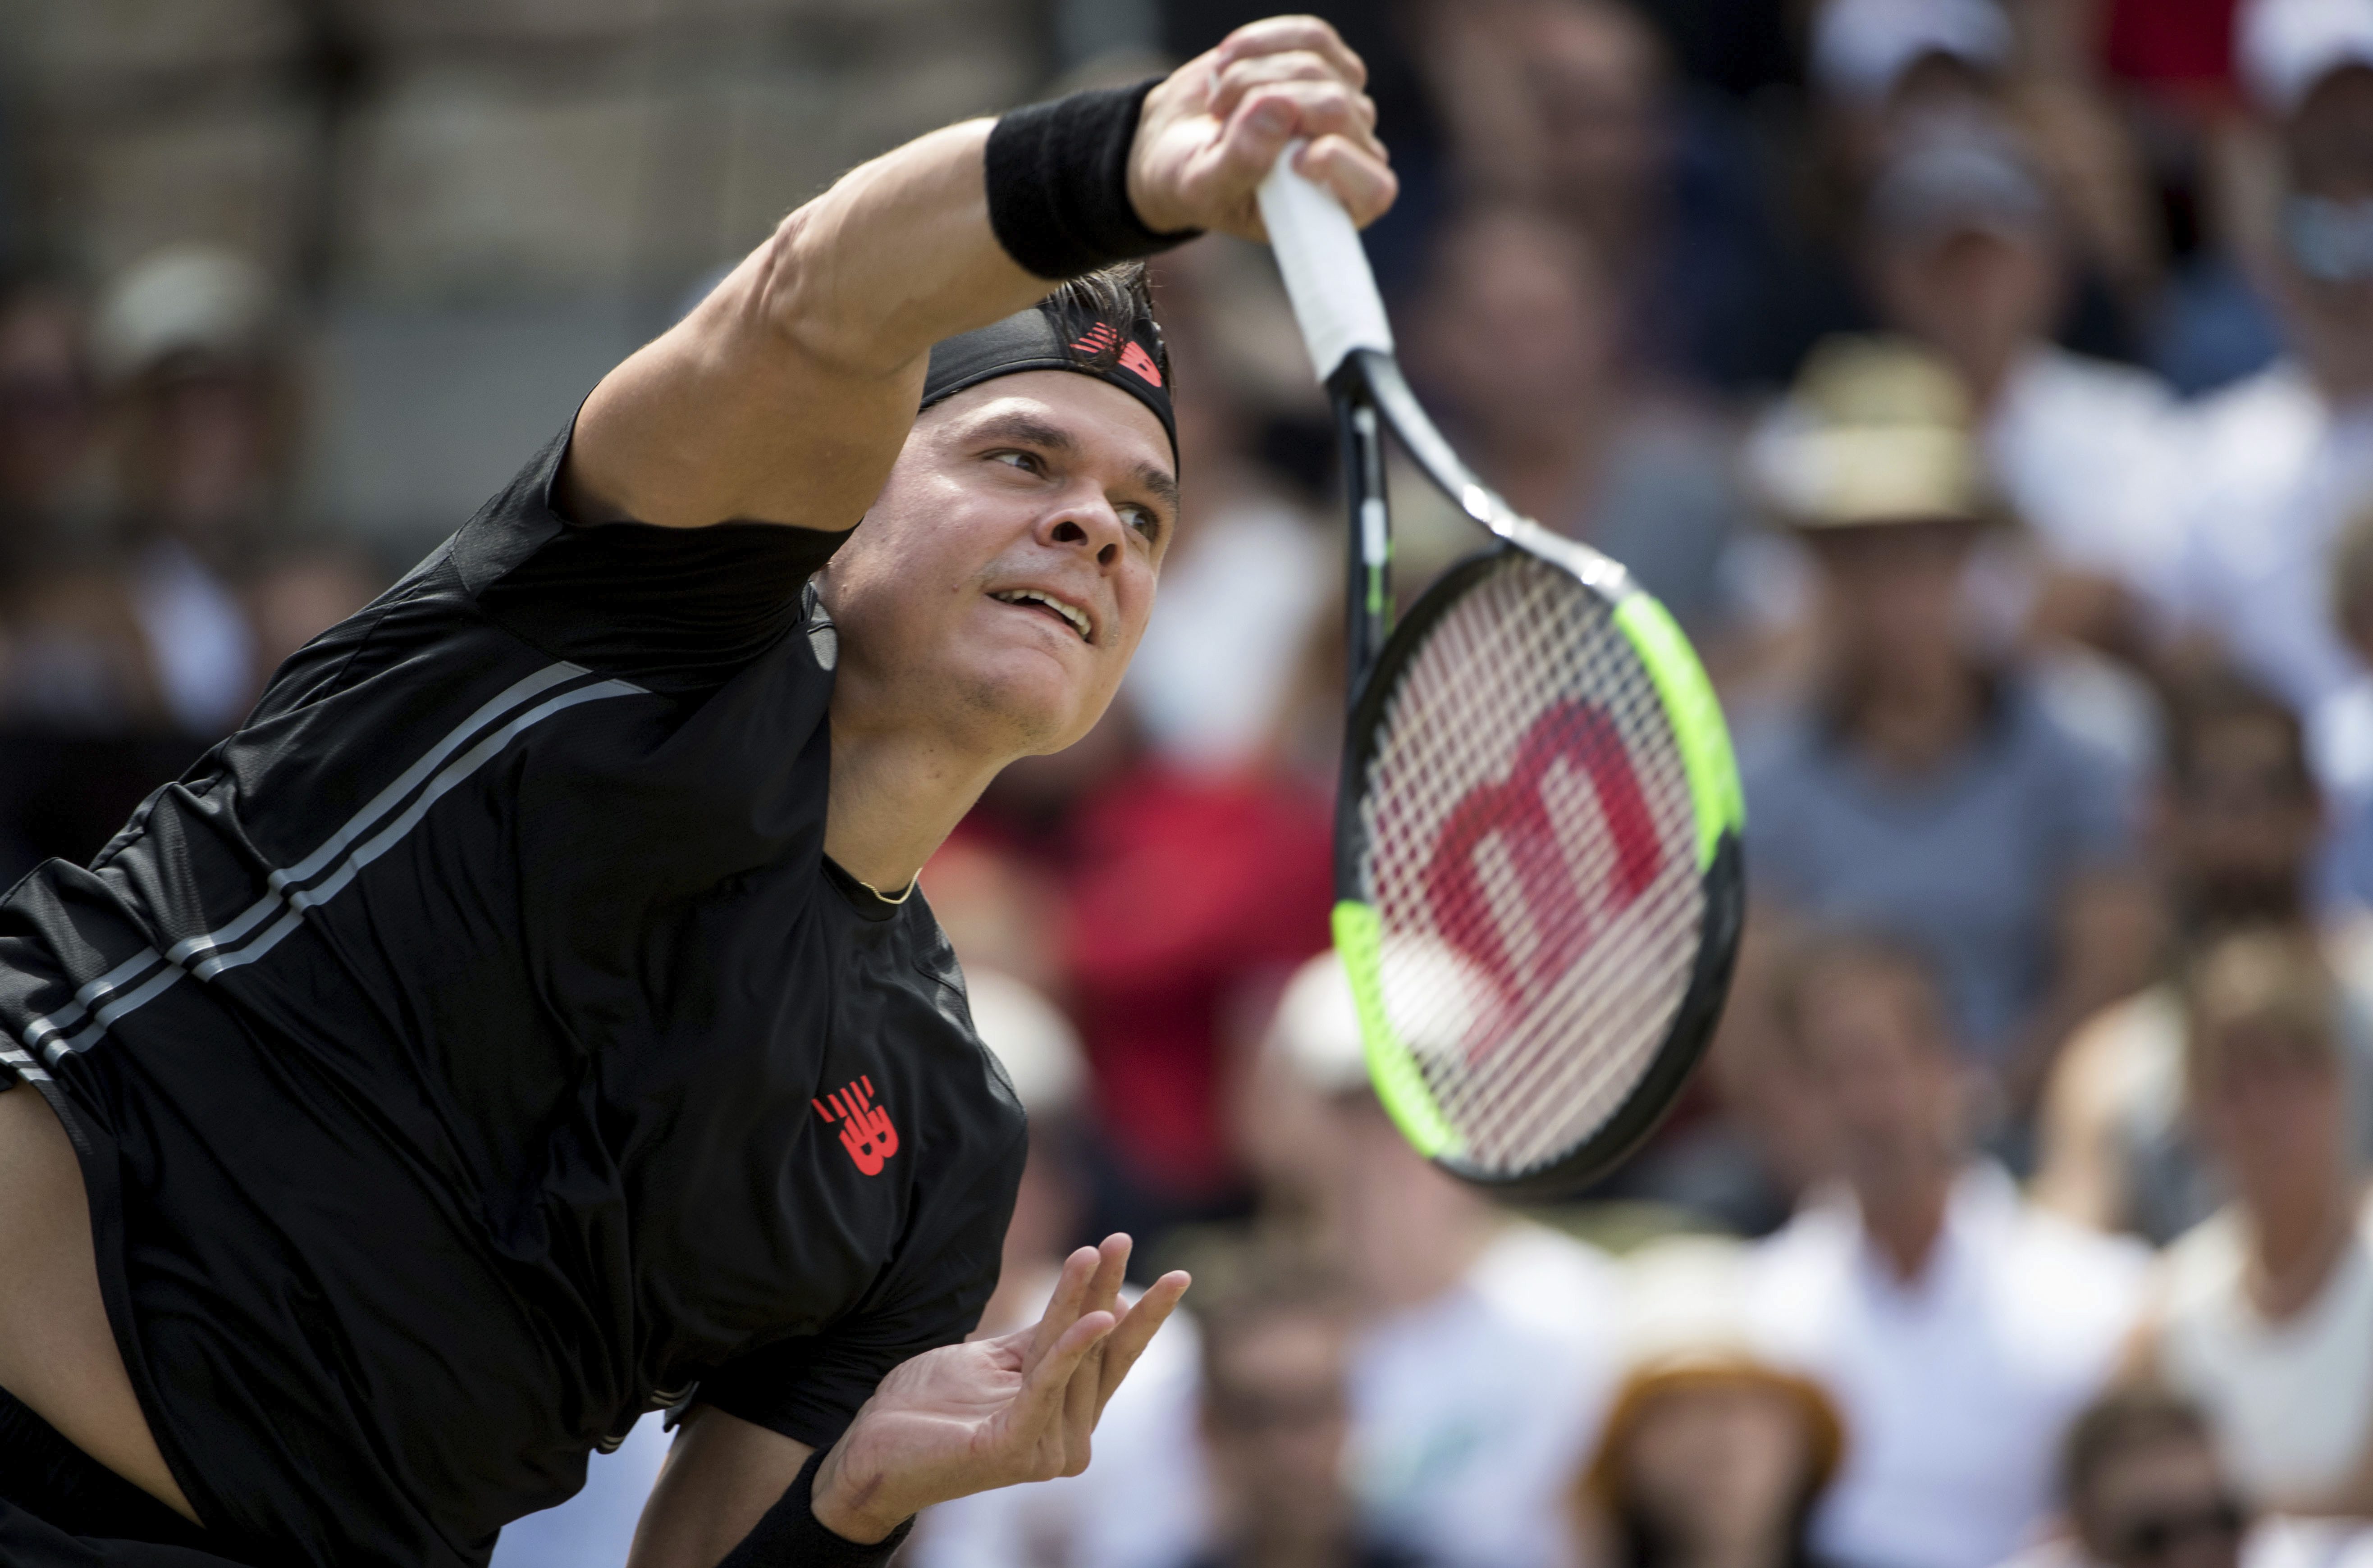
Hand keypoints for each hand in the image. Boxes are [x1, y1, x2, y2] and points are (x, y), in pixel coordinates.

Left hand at [808, 1235, 1190, 1542]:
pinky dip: (1071, 1352)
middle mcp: (1066, 1440)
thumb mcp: (993, 1360)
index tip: (1169, 1273)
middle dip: (1116, 1290)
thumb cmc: (928, 1408)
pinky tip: (1094, 1317)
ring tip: (1098, 1249)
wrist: (870, 1449)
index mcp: (1064, 1417)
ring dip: (1086, 1300)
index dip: (1137, 1312)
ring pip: (1071, 1359)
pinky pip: (1048, 1390)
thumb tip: (1095, 1303)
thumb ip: (1041, 1341)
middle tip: (1127, 1238)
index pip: (1108, 1355)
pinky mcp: (1016, 1452)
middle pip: (1098, 1353)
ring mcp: (1045, 1451)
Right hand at [1128, 15, 1396, 240]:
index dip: (1339, 164)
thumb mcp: (1203, 186)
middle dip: (1265, 100)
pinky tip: (1227, 64)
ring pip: (1315, 66)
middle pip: (1335, 107)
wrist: (1180, 143)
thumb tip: (1277, 109)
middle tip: (1218, 115)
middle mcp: (1353, 154)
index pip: (1376, 188)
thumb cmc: (1195, 179)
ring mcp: (1345, 102)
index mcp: (1335, 207)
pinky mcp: (1329, 61)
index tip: (1294, 161)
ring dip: (1250, 74)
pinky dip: (1258, 43)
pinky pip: (1310, 37)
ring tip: (1218, 100)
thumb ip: (1240, 163)